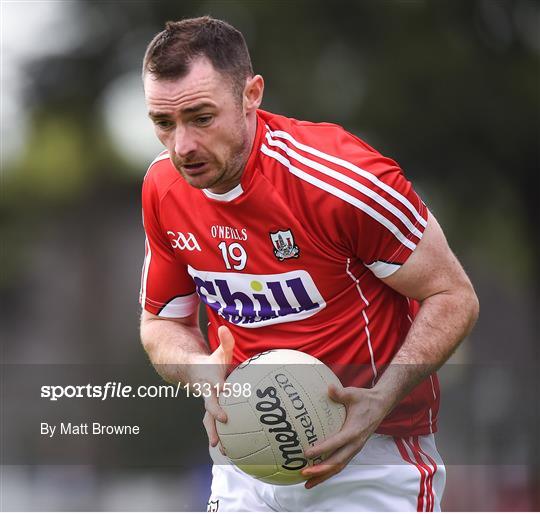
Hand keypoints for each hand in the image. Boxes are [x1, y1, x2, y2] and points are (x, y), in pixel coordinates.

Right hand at [199, 326, 234, 448]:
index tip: (224, 411)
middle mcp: (207, 394)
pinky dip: (219, 435)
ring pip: (209, 421)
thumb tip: (224, 328)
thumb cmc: (211, 361)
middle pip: (209, 411)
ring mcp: (207, 402)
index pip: (214, 392)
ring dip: (215, 435)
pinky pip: (214, 423)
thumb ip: (225, 341)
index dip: (218, 401)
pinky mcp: (211, 408)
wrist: (187, 370)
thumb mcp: (218, 351)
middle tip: (220, 437)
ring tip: (226, 453)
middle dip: (213, 424)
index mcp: (210, 382)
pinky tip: (230, 450)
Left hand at [301, 384, 387, 488]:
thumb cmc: (364, 399)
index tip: (307, 452)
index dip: (322, 449)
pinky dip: (328, 471)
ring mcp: (354, 449)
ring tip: (307, 483)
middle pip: (337, 462)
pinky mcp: (353, 449)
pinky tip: (317, 475)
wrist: (380, 406)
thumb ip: (341, 393)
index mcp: (354, 431)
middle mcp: (355, 444)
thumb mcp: (353, 394)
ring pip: (338, 467)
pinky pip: (340, 464)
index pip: (336, 443)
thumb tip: (329, 388)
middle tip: (304, 473)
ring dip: (323, 476)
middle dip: (320, 470)